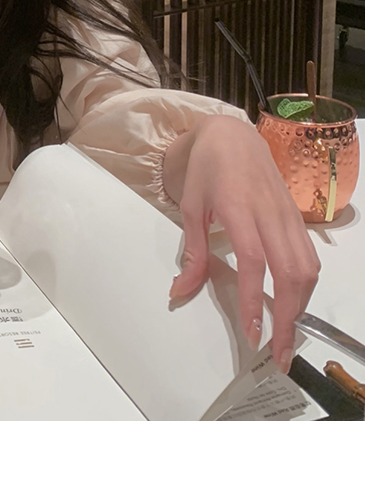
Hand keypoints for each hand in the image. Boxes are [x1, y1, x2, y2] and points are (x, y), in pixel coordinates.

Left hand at [164, 114, 320, 372]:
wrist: (233, 135)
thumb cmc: (206, 170)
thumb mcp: (190, 207)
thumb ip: (192, 252)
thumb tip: (179, 292)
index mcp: (239, 208)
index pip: (254, 261)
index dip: (255, 299)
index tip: (252, 333)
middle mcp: (269, 213)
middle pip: (290, 271)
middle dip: (287, 318)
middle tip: (278, 353)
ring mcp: (288, 215)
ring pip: (307, 267)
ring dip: (300, 306)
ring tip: (285, 335)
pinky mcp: (297, 218)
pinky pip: (310, 256)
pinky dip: (306, 286)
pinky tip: (293, 304)